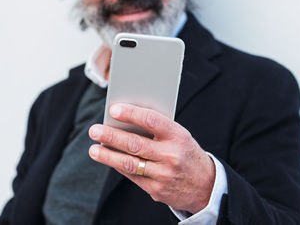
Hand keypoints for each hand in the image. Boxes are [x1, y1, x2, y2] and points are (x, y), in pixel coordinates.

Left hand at [88, 103, 214, 213]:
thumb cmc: (186, 153)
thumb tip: (125, 120)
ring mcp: (164, 175)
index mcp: (179, 136)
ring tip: (94, 149)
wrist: (206, 185)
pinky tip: (108, 159)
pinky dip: (118, 166)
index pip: (152, 121)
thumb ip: (157, 129)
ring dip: (108, 156)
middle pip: (135, 145)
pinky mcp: (157, 190)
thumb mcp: (179, 136)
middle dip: (111, 136)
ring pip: (130, 164)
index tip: (113, 109)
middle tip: (94, 130)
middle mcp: (172, 156)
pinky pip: (132, 177)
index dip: (132, 114)